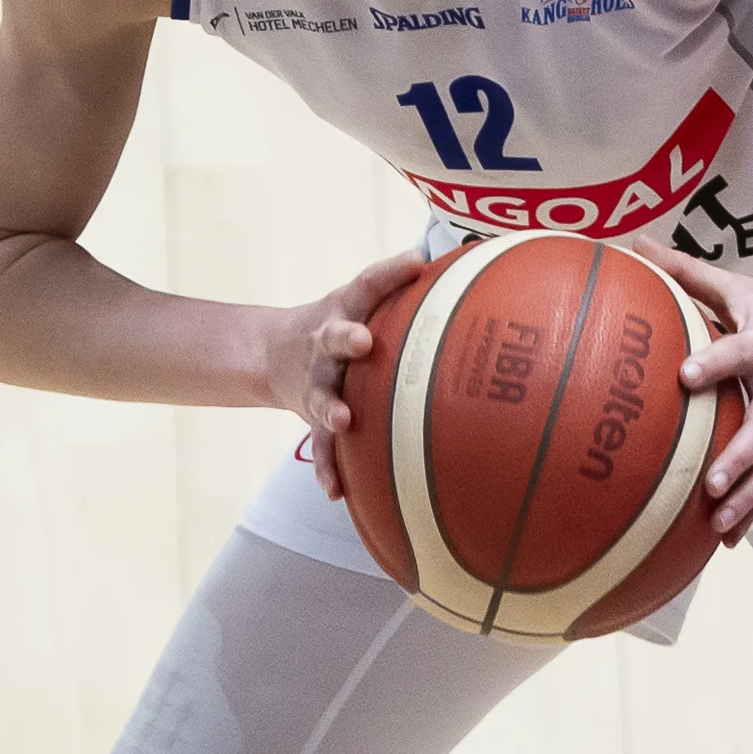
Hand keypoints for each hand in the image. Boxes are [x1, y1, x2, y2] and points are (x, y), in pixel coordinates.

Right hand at [269, 248, 428, 500]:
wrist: (272, 353)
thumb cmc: (343, 324)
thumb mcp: (363, 300)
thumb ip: (410, 293)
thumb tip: (480, 269)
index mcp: (346, 309)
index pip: (367, 284)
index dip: (389, 272)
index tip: (414, 263)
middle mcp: (326, 342)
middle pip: (334, 336)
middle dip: (346, 338)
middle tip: (362, 341)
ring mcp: (316, 380)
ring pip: (322, 394)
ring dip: (331, 407)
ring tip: (343, 420)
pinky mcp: (311, 415)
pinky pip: (319, 445)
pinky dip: (326, 466)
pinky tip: (336, 490)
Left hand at [646, 248, 752, 533]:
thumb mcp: (740, 287)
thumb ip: (686, 272)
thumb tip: (634, 245)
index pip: (737, 352)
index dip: (714, 362)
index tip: (685, 376)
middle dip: (739, 457)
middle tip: (711, 482)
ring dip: (747, 496)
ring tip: (717, 524)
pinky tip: (728, 537)